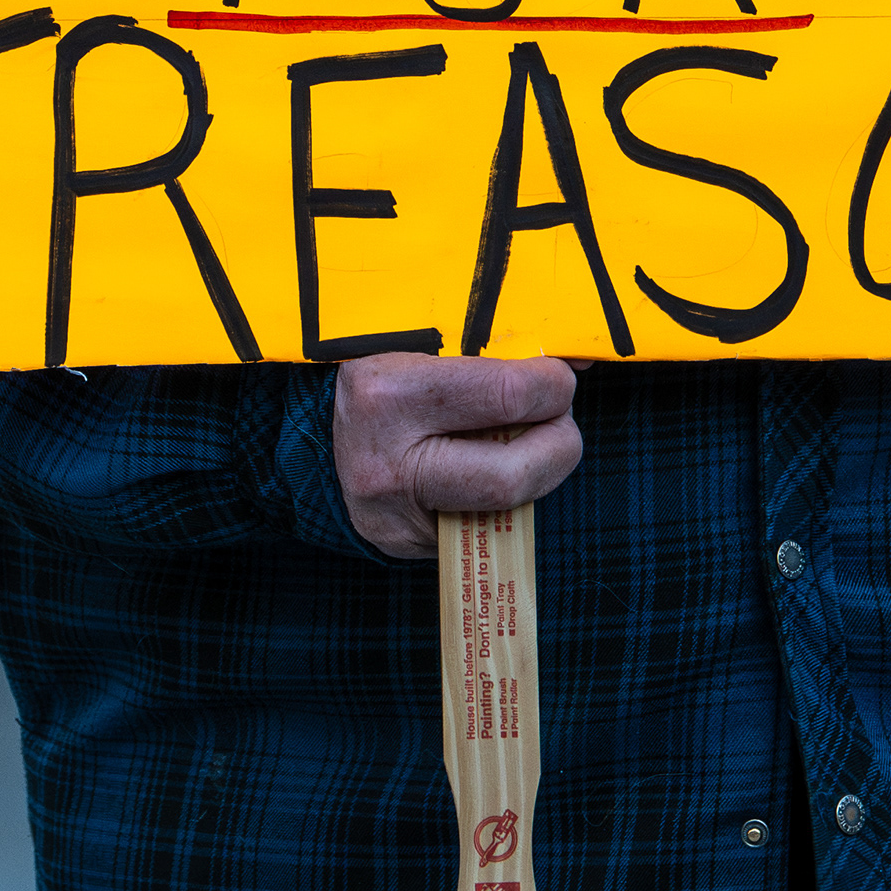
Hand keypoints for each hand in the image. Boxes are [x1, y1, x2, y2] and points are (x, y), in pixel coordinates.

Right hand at [332, 354, 584, 559]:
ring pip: (506, 509)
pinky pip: (484, 526)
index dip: (552, 387)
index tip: (559, 378)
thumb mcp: (423, 345)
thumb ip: (495, 351)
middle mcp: (387, 463)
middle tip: (559, 421)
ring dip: (538, 472)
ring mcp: (395, 516)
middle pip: (512, 474)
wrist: (315, 434)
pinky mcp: (406, 545)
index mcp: (389, 393)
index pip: (507, 396)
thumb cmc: (384, 377)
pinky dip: (502, 497)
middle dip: (559, 445)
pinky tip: (484, 467)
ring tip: (527, 439)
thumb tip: (576, 362)